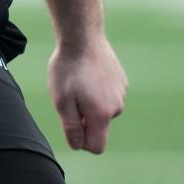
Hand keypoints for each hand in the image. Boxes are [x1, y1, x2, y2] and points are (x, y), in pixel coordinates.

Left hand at [48, 35, 126, 153]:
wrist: (82, 36)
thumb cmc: (68, 68)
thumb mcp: (61, 100)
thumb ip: (71, 127)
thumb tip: (78, 145)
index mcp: (101, 115)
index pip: (97, 146)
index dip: (81, 142)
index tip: (71, 123)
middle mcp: (116, 107)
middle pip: (100, 127)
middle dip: (85, 119)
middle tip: (70, 96)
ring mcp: (122, 93)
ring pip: (104, 110)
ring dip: (91, 103)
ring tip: (78, 81)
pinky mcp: (122, 81)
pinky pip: (108, 95)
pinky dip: (98, 90)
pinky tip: (88, 73)